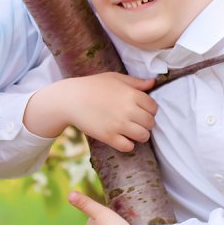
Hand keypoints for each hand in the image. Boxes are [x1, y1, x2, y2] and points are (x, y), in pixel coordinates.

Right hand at [23, 73, 156, 151]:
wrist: (70, 99)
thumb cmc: (92, 86)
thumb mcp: (114, 78)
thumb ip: (135, 82)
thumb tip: (152, 83)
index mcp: (131, 94)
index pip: (153, 107)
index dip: (149, 110)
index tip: (141, 110)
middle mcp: (128, 109)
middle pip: (150, 122)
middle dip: (146, 123)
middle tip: (136, 121)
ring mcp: (118, 124)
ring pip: (143, 136)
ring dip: (140, 135)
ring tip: (131, 131)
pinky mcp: (108, 137)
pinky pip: (128, 147)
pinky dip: (128, 145)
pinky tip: (122, 138)